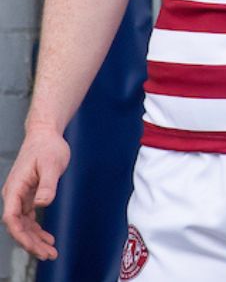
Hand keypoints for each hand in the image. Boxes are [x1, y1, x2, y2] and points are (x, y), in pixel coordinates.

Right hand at [2, 126, 69, 259]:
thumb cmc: (47, 146)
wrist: (45, 134)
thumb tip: (42, 203)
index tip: (34, 246)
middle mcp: (14, 195)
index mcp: (15, 188)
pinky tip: (47, 238)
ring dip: (35, 239)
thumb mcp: (51, 164)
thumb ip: (47, 184)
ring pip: (23, 225)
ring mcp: (20, 197)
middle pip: (18, 226)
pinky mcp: (28, 196)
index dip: (21, 235)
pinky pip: (29, 218)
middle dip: (31, 243)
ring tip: (50, 251)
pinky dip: (37, 229)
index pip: (12, 218)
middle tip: (49, 254)